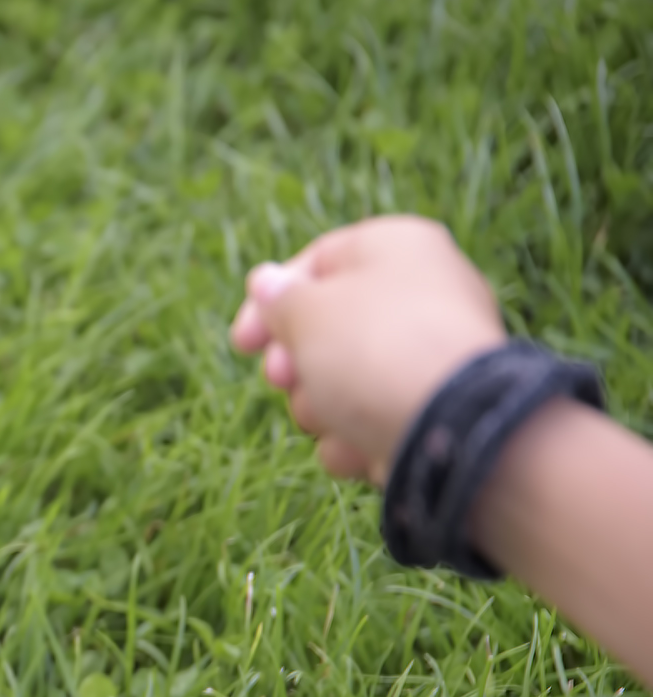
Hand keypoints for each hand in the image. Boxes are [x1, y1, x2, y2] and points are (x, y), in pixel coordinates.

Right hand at [229, 215, 505, 484]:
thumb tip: (267, 281)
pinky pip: (376, 416)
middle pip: (329, 328)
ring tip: (332, 417)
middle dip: (296, 364)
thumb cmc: (372, 350)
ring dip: (321, 406)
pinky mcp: (437, 410)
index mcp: (398, 248)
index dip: (269, 303)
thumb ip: (278, 299)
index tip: (242, 345)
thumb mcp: (307, 312)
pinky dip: (358, 436)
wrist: (454, 429)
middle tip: (284, 380)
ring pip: (345, 379)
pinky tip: (361, 448)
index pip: (317, 263)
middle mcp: (424, 294)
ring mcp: (433, 355)